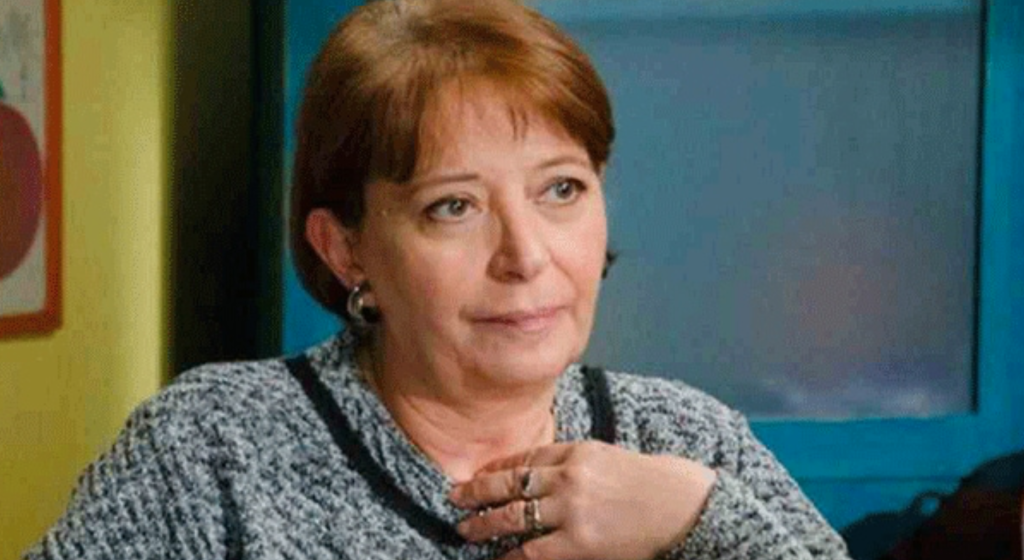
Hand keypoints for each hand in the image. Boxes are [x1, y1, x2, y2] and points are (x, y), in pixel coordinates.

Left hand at [449, 441, 716, 559]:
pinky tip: (497, 558)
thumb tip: (534, 474)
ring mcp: (572, 510)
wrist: (683, 508)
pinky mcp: (579, 543)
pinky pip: (532, 551)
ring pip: (514, 517)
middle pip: (511, 483)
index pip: (526, 457)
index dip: (497, 468)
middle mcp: (569, 476)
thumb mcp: (609, 458)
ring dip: (484, 524)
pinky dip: (510, 555)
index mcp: (578, 451)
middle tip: (455, 497)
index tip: (479, 475)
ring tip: (465, 529)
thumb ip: (574, 462)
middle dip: (478, 492)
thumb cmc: (650, 483)